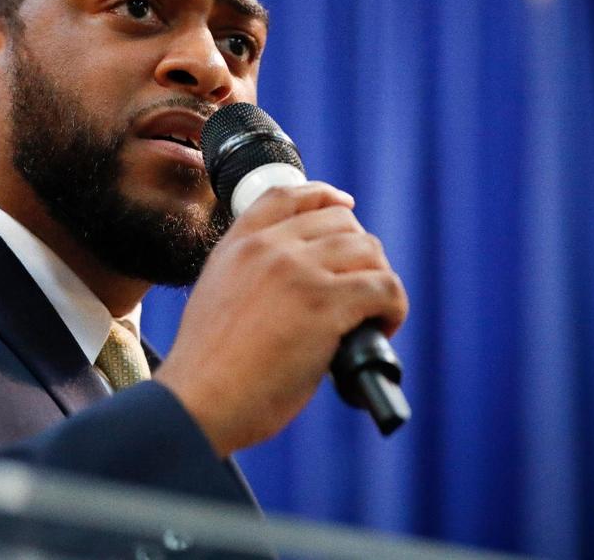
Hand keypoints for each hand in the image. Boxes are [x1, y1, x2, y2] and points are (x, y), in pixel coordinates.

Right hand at [155, 182, 407, 457]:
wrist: (199, 399)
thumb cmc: (207, 369)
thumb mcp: (215, 297)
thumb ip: (250, 275)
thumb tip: (302, 284)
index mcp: (238, 245)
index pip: (288, 195)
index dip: (325, 196)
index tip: (346, 207)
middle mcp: (267, 248)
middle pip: (341, 221)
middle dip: (360, 253)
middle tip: (360, 291)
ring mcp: (296, 271)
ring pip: (369, 250)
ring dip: (380, 281)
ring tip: (372, 316)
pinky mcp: (324, 303)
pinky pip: (384, 288)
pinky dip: (394, 309)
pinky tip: (380, 329)